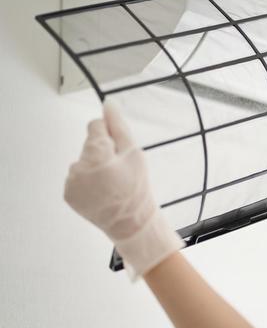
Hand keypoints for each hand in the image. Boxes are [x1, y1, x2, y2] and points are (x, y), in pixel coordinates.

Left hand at [64, 101, 182, 278]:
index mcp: (96, 155)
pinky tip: (101, 191)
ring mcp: (71, 182)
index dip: (110, 136)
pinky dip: (87, 181)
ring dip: (94, 167)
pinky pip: (77, 177)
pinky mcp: (68, 194)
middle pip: (88, 145)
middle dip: (103, 153)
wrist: (131, 222)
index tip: (119, 151)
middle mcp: (78, 167)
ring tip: (111, 183)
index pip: (95, 127)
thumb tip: (108, 104)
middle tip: (119, 171)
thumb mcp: (135, 154)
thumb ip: (119, 127)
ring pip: (82, 160)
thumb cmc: (137, 189)